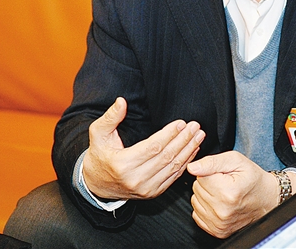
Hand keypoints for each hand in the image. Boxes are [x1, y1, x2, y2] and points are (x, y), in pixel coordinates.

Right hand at [82, 97, 205, 199]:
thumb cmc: (99, 156)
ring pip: (173, 167)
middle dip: (184, 140)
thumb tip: (121, 101)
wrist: (96, 185)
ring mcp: (145, 188)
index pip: (153, 147)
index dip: (169, 134)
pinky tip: (193, 150)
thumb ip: (110, 117)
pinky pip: (173, 177)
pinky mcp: (152, 193)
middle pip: (167, 157)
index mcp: (123, 164)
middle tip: (195, 127)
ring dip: (188, 150)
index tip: (181, 123)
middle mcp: (135, 179)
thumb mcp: (98, 134)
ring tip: (198, 136)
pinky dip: (185, 163)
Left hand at [187, 151, 277, 237]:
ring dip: (207, 195)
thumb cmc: (253, 179)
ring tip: (223, 192)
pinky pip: (197, 213)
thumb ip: (212, 162)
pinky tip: (219, 203)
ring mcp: (219, 223)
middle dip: (209, 183)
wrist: (266, 199)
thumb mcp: (236, 161)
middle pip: (197, 188)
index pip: (200, 176)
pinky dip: (206, 207)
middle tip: (225, 182)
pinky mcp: (217, 231)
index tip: (224, 174)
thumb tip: (192, 167)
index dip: (211, 172)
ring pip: (195, 200)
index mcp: (228, 192)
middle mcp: (222, 211)